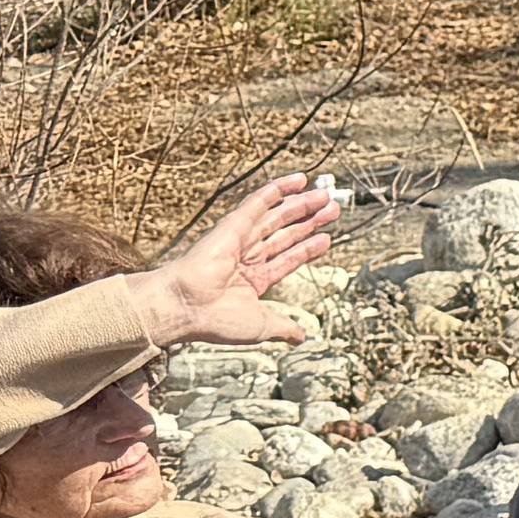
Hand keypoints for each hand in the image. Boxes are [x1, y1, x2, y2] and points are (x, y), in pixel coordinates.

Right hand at [142, 178, 348, 350]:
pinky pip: (258, 202)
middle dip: (310, 221)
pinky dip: (278, 189)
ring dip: (302, 204)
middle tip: (332, 209)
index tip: (326, 238)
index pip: (287, 258)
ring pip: (277, 217)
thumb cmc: (215, 319)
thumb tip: (301, 337)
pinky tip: (298, 180)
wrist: (186, 306)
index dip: (307, 248)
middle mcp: (247, 257)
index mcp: (253, 280)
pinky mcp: (232, 226)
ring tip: (326, 195)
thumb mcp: (261, 325)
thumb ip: (284, 328)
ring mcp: (239, 240)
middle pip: (286, 233)